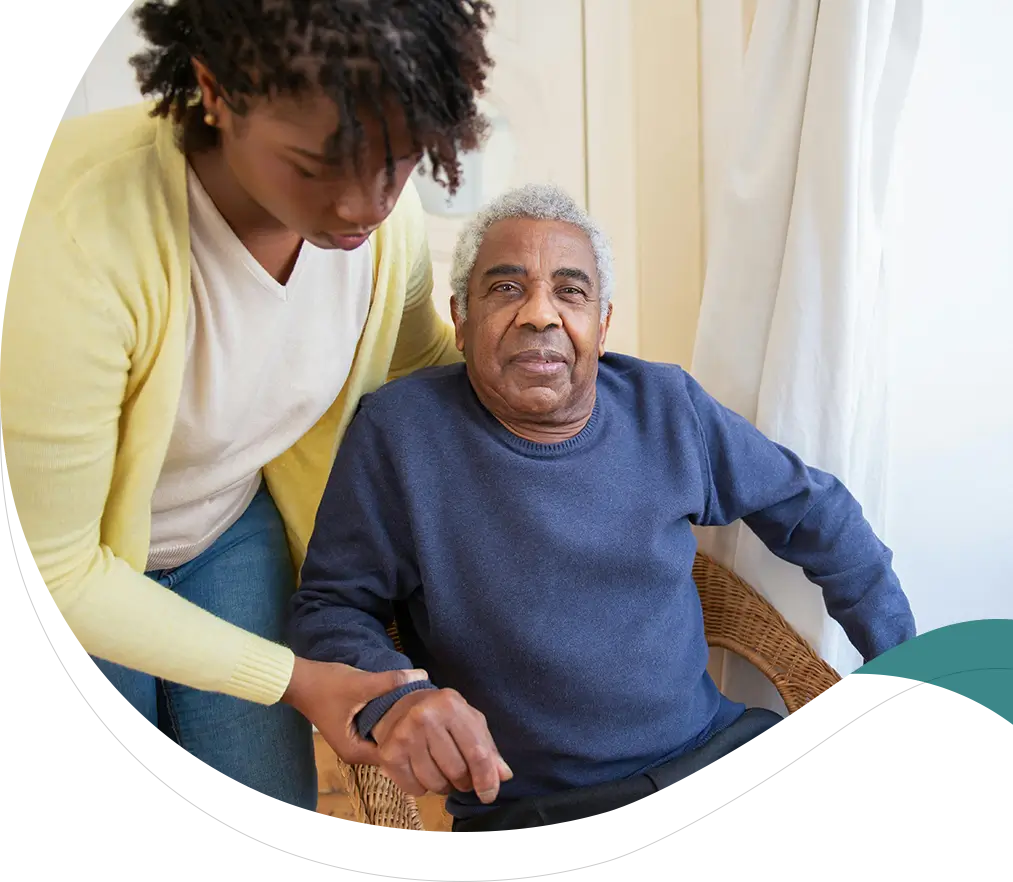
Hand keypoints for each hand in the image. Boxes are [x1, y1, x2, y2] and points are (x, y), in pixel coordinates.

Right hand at [281, 656, 428, 764]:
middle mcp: (355, 753)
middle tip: (427, 713)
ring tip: (418, 708)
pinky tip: (401, 705)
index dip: (411, 738)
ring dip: (398, 724)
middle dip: (407, 731)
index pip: (394, 754)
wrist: (298, 678)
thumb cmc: (325, 685)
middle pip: (391, 747)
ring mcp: (353, 741)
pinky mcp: (353, 729)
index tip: (427, 722)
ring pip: (384, 737)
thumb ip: (391, 681)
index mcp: (356, 752)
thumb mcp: (361, 683)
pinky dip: (387, 719)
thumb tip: (422, 676)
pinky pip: (377, 729)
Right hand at [371, 687, 512, 803]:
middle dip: (464, 781)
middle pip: (457, 771)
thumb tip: (503, 775)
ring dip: (443, 785)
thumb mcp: (469, 721)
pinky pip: (414, 788)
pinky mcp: (389, 754)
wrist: (400, 704)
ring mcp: (404, 735)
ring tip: (441, 769)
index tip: (489, 794)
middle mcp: (425, 717)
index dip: (486, 778)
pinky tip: (422, 770)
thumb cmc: (442, 714)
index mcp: (451, 706)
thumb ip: (488, 748)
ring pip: (435, 783)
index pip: (476, 752)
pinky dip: (422, 787)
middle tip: (460, 774)